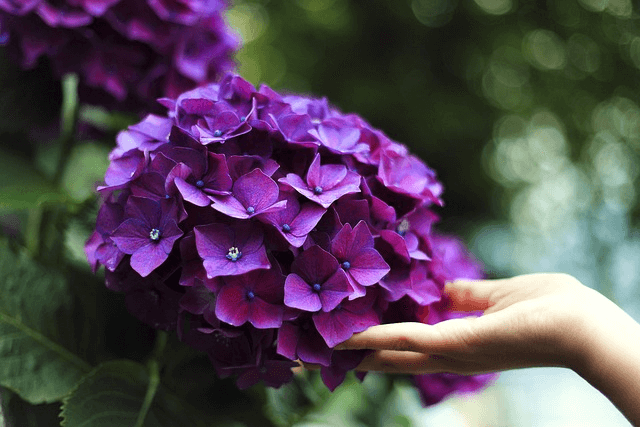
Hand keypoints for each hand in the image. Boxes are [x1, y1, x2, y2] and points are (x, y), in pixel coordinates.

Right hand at [336, 273, 604, 374]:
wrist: (581, 324)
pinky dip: (377, 339)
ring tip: (325, 346)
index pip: (413, 344)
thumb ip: (468, 294)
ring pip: (393, 353)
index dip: (382, 342)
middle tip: (325, 351)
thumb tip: (444, 289)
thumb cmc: (552, 306)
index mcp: (462, 341)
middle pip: (395, 358)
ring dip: (358, 349)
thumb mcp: (500, 294)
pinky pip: (407, 339)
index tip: (354, 335)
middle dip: (360, 355)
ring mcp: (452, 352)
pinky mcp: (455, 344)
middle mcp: (451, 354)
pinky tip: (350, 336)